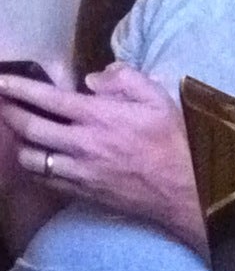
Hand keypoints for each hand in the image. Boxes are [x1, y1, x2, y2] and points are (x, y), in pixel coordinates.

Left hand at [0, 63, 207, 256]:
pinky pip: (46, 180)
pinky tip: (37, 159)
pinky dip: (34, 168)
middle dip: (10, 112)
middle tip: (0, 103)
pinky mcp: (81, 192)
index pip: (49, 99)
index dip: (21, 88)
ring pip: (32, 158)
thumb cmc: (170, 137)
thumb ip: (124, 79)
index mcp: (99, 115)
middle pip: (31, 128)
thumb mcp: (156, 96)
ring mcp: (78, 171)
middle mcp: (81, 144)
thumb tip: (93, 78)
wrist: (182, 186)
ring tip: (16, 131)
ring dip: (19, 142)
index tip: (2, 81)